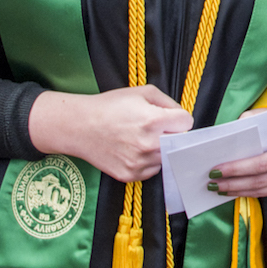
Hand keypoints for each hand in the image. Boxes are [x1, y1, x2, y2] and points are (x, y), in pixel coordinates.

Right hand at [28, 85, 193, 182]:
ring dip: (162, 149)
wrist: (80, 126)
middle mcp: (149, 144)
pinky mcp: (130, 175)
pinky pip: (152, 170)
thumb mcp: (141, 92)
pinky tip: (135, 150)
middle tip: (158, 128)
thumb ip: (168, 102)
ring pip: (166, 158)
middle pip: (179, 142)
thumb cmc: (110, 106)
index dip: (179, 117)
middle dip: (173, 134)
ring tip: (143, 138)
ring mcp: (139, 162)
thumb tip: (180, 116)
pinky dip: (149, 161)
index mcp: (153, 121)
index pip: (186, 122)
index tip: (172, 117)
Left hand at [211, 110, 266, 198]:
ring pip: (262, 183)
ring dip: (237, 187)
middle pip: (261, 167)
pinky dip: (246, 192)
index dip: (239, 160)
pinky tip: (231, 190)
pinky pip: (265, 191)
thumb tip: (225, 144)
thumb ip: (243, 126)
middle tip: (214, 178)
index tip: (217, 166)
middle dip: (235, 175)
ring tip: (217, 187)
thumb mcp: (257, 116)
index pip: (262, 146)